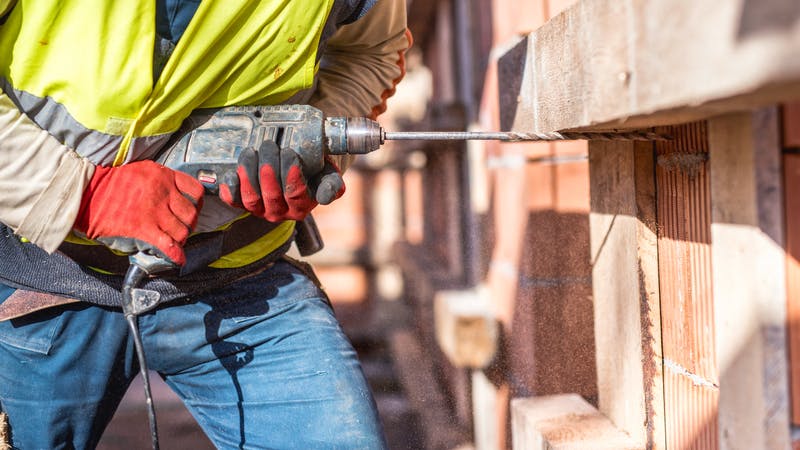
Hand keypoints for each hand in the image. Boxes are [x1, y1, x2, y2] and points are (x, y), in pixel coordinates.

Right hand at [73, 160, 203, 265]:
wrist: (86, 189)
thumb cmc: (109, 180)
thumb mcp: (140, 169)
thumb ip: (159, 180)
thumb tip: (172, 195)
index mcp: (164, 175)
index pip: (196, 190)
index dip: (197, 204)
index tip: (194, 209)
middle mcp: (163, 192)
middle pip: (191, 214)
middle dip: (188, 224)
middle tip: (179, 229)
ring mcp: (154, 210)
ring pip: (182, 231)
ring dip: (180, 239)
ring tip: (172, 240)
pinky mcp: (143, 227)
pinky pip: (168, 244)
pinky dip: (176, 254)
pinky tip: (178, 259)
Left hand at [218, 140, 344, 221]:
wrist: (299, 168)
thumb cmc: (315, 169)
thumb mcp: (329, 175)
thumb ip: (332, 184)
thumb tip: (326, 197)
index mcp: (301, 207)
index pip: (295, 193)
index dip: (291, 174)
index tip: (289, 152)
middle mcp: (280, 213)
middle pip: (271, 194)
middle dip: (268, 169)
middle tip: (268, 145)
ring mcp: (260, 210)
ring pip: (251, 198)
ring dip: (248, 175)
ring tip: (250, 152)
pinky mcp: (243, 204)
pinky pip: (233, 200)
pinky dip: (230, 189)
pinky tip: (230, 174)